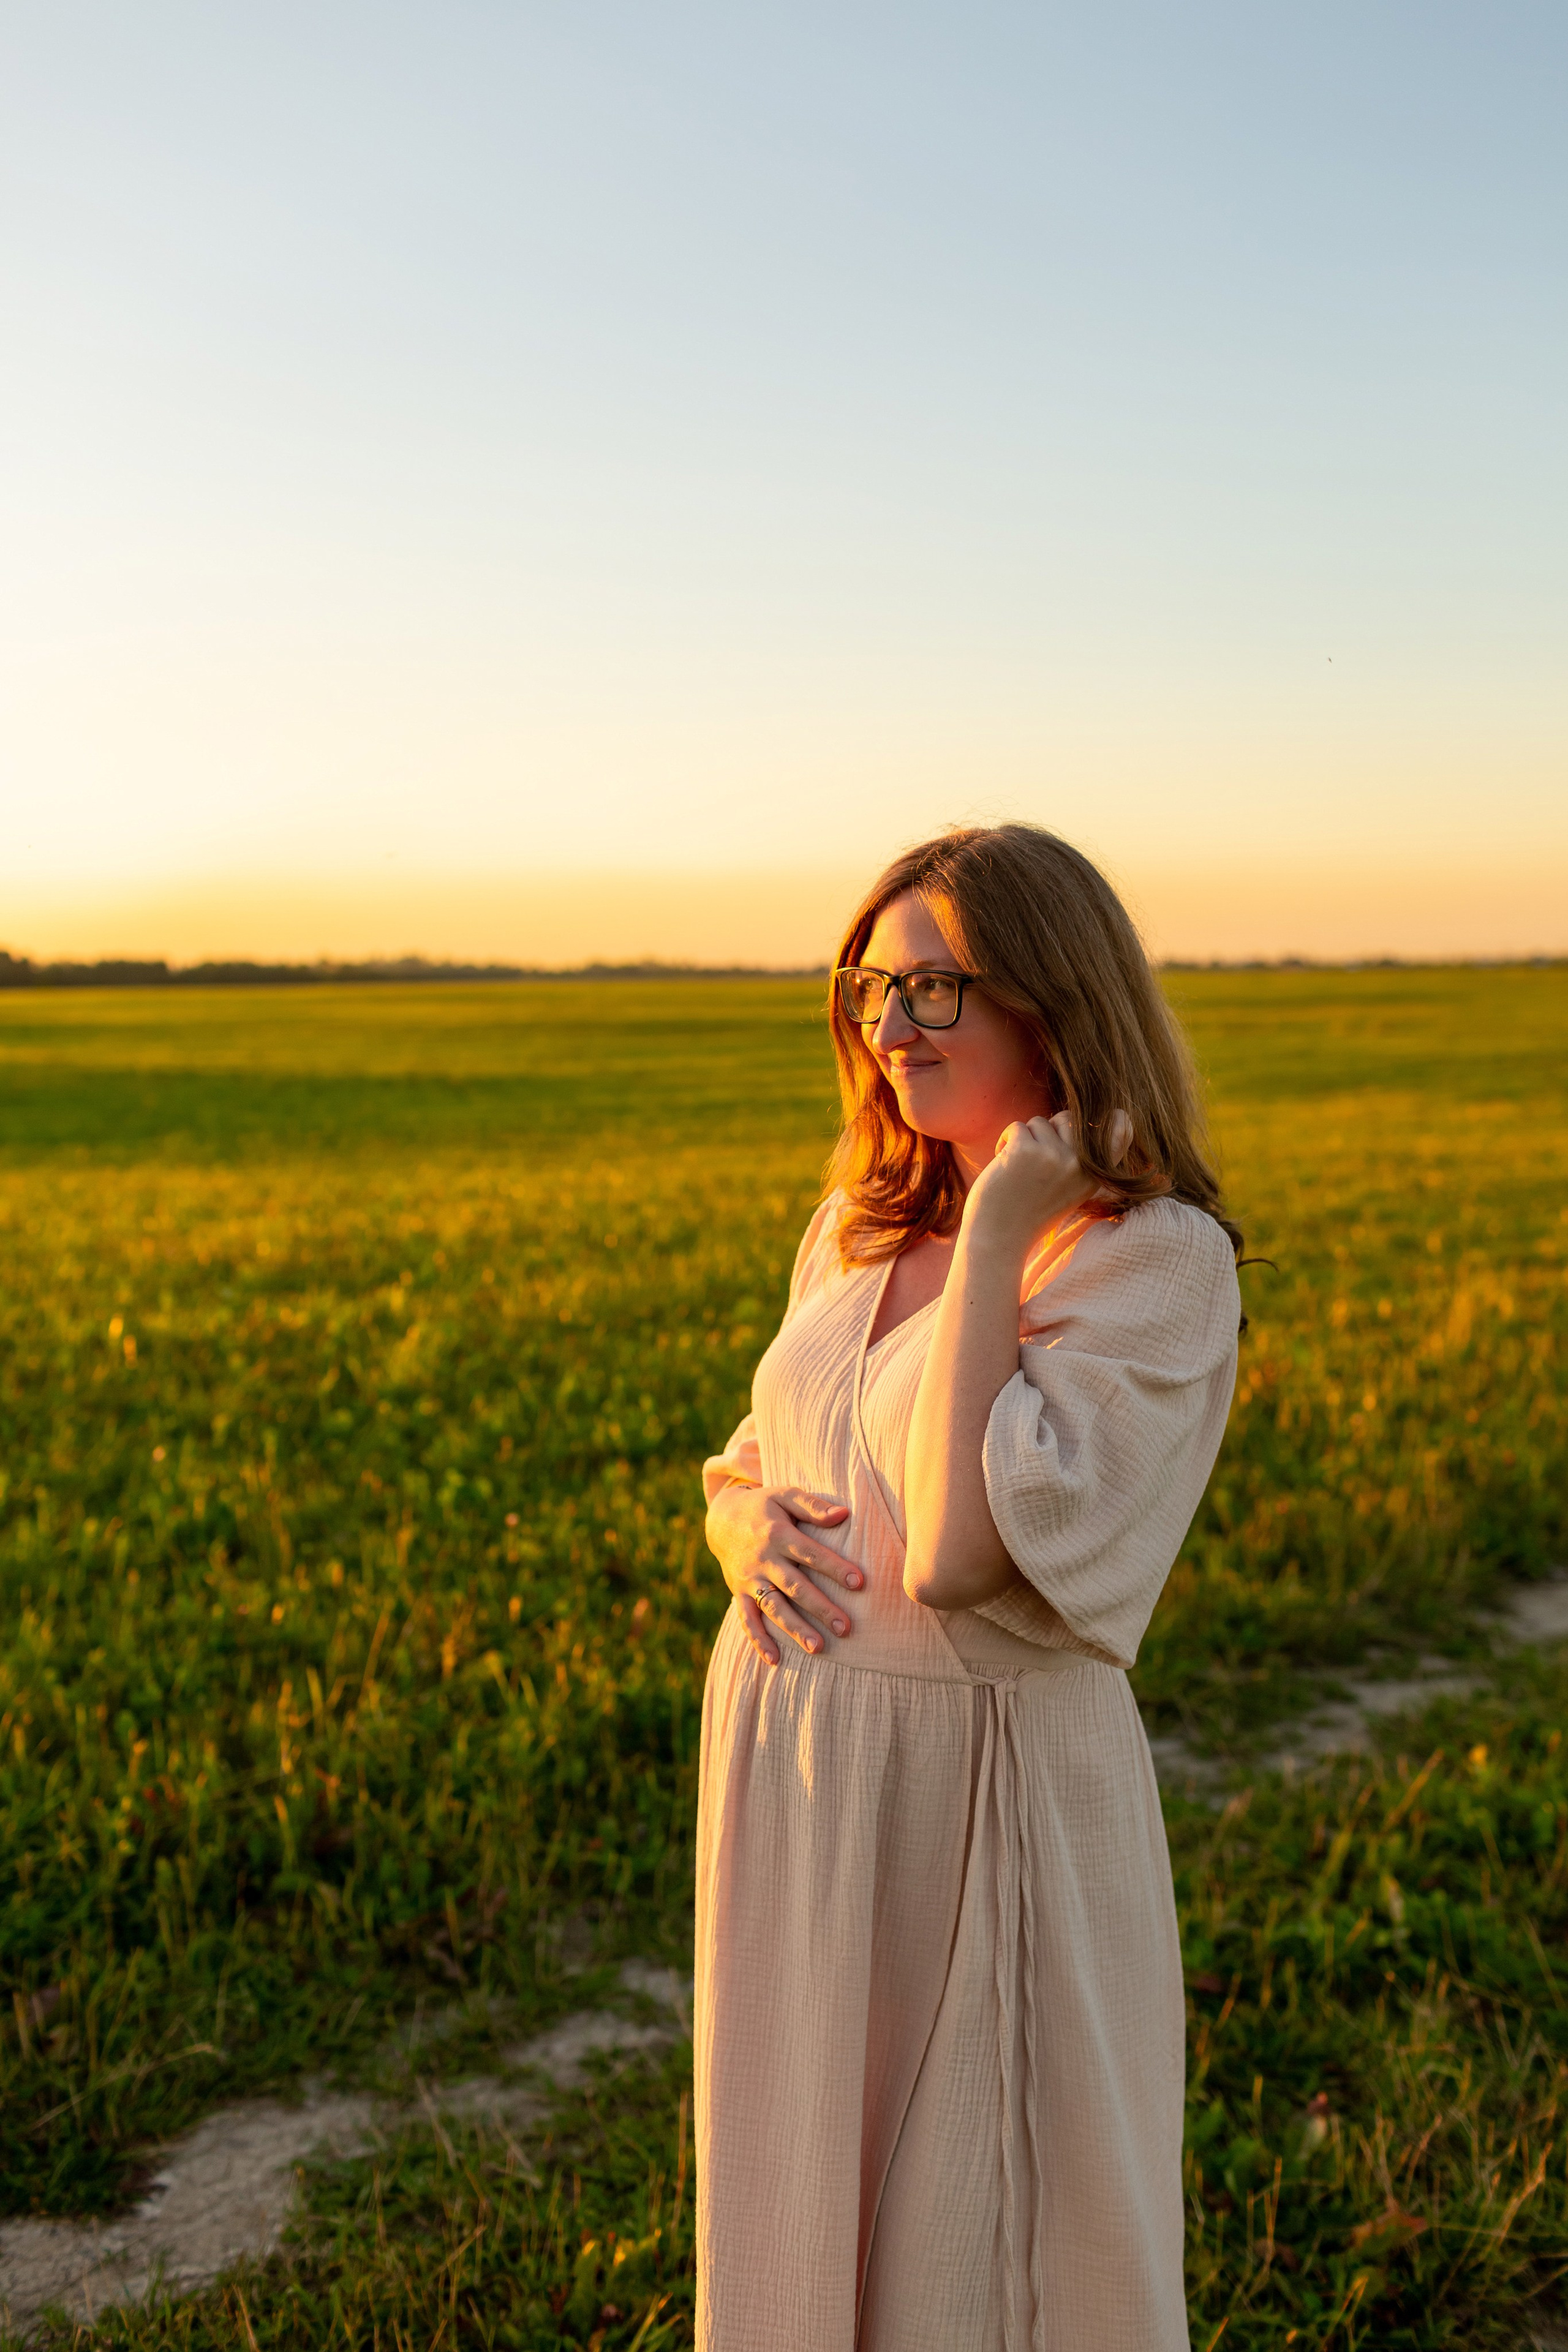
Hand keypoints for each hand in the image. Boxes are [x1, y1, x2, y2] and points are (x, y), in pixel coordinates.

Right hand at [705, 1481, 861, 1666]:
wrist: (721, 1519)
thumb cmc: (764, 1506)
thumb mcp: (784, 1495)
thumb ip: (813, 1506)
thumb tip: (844, 1514)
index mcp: (777, 1533)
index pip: (810, 1553)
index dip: (834, 1567)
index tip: (859, 1582)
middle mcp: (763, 1559)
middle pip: (795, 1586)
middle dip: (821, 1607)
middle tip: (846, 1627)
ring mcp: (749, 1579)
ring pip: (773, 1607)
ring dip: (795, 1629)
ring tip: (819, 1648)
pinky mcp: (739, 1593)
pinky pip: (746, 1619)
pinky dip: (758, 1640)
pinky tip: (775, 1660)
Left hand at [963, 1108, 1131, 1255]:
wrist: (1000, 1239)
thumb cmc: (1029, 1214)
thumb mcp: (1068, 1191)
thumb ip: (1079, 1163)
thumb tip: (1081, 1122)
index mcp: (1093, 1177)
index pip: (1118, 1134)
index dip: (1116, 1119)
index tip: (1116, 1114)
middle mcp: (1079, 1165)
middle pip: (1069, 1118)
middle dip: (1048, 1129)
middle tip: (1034, 1156)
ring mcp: (1053, 1156)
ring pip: (1039, 1122)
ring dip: (1023, 1139)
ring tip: (1017, 1167)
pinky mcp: (1025, 1151)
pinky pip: (1016, 1127)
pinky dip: (1005, 1142)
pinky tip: (1003, 1165)